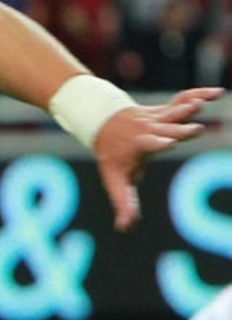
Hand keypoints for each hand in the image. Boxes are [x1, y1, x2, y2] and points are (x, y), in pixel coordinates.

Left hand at [93, 86, 222, 231]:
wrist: (102, 123)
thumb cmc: (112, 156)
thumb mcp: (115, 180)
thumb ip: (124, 202)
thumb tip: (124, 227)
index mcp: (138, 146)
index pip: (149, 144)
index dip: (157, 143)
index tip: (166, 142)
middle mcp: (148, 130)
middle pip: (166, 129)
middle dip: (179, 129)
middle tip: (195, 128)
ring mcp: (157, 118)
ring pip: (174, 111)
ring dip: (187, 107)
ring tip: (201, 102)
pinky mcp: (164, 110)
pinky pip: (182, 100)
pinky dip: (199, 94)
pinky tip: (217, 92)